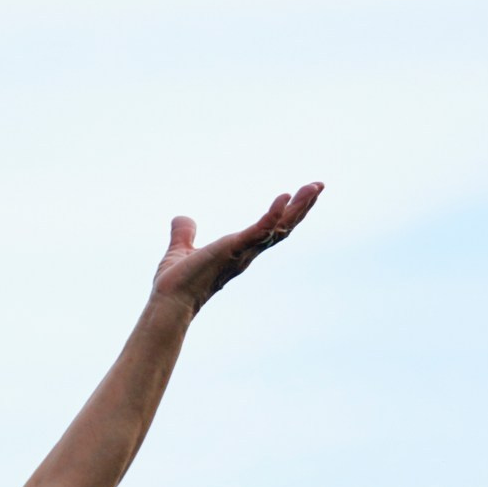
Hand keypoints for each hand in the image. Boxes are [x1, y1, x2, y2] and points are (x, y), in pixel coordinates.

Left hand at [152, 184, 322, 312]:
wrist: (169, 301)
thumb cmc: (176, 283)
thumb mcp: (180, 250)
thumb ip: (184, 234)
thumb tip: (181, 218)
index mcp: (238, 251)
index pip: (269, 229)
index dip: (285, 213)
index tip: (297, 194)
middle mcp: (246, 253)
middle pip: (283, 227)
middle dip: (302, 207)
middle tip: (319, 185)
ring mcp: (242, 252)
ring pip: (280, 228)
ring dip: (299, 207)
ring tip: (314, 187)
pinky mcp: (233, 250)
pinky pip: (260, 231)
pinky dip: (273, 214)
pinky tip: (284, 197)